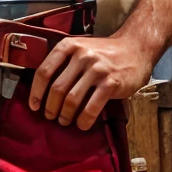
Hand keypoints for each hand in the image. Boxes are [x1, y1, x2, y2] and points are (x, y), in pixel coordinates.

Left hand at [29, 33, 152, 129]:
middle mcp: (82, 56)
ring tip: (65, 121)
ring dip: (65, 116)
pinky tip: (82, 124)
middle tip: (51, 117)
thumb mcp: (81, 48)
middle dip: (51, 108)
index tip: (34, 106)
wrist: (136, 48)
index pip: (44, 71)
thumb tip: (43, 89)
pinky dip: (84, 120)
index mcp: (70, 46)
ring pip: (72, 99)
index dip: (36, 92)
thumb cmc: (105, 52)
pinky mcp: (111, 83)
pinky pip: (91, 107)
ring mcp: (97, 69)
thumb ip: (64, 62)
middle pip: (57, 88)